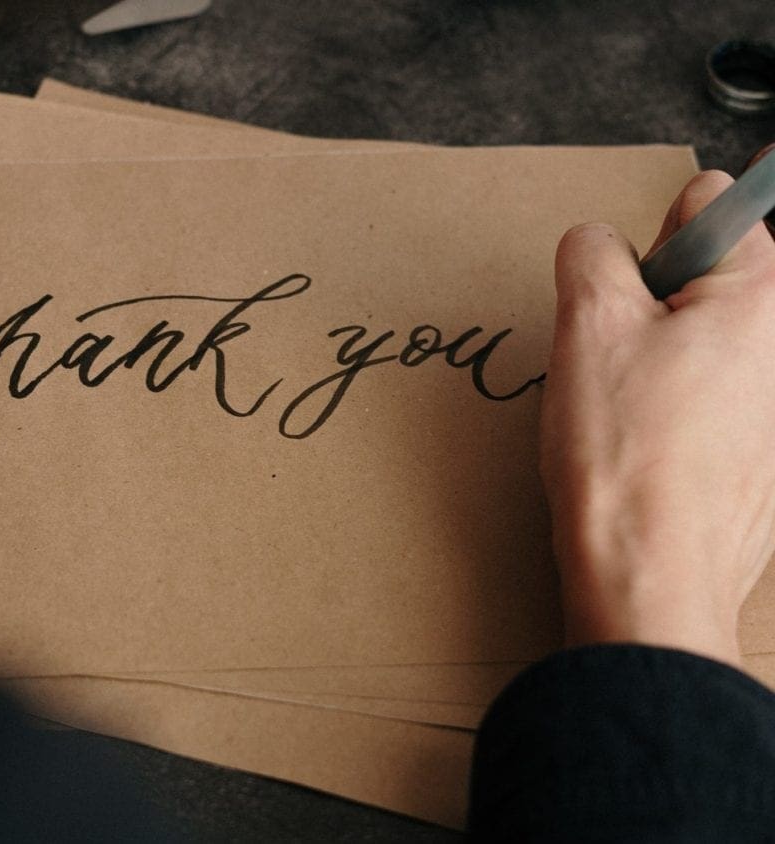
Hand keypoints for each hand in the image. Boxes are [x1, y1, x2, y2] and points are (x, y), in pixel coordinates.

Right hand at [541, 170, 774, 665]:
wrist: (652, 574)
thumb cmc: (629, 456)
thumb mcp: (588, 325)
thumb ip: (591, 252)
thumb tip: (596, 244)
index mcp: (764, 289)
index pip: (705, 200)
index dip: (647, 242)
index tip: (629, 301)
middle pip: (713, 270)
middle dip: (660, 300)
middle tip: (624, 360)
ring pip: (711, 334)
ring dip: (668, 354)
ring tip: (635, 408)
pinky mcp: (772, 445)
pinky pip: (720, 390)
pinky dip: (685, 402)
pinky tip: (656, 443)